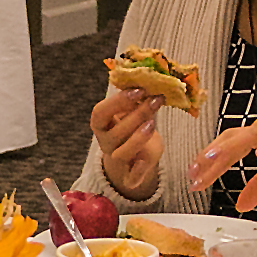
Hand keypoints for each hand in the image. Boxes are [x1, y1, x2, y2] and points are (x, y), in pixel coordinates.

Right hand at [89, 85, 164, 202]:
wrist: (138, 156)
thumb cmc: (134, 128)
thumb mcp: (135, 111)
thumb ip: (139, 99)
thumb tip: (153, 78)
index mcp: (102, 125)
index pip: (100, 113)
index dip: (117, 101)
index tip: (137, 90)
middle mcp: (106, 143)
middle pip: (115, 132)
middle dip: (137, 114)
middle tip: (155, 100)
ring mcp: (117, 162)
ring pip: (121, 154)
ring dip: (137, 138)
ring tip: (154, 123)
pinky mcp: (130, 177)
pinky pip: (131, 177)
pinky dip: (139, 171)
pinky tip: (146, 161)